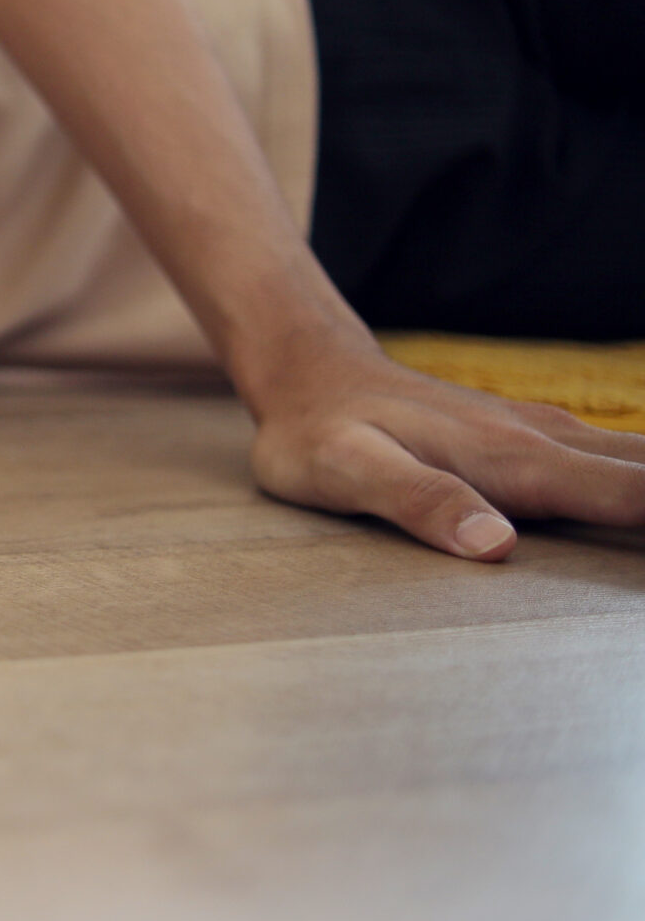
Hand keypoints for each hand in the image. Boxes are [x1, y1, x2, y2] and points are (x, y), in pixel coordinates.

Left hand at [243, 338, 644, 560]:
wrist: (308, 372)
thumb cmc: (318, 434)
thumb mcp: (343, 472)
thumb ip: (417, 504)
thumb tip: (495, 547)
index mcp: (520, 464)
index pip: (639, 498)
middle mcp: (553, 445)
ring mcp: (555, 440)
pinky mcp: (547, 443)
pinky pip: (633, 464)